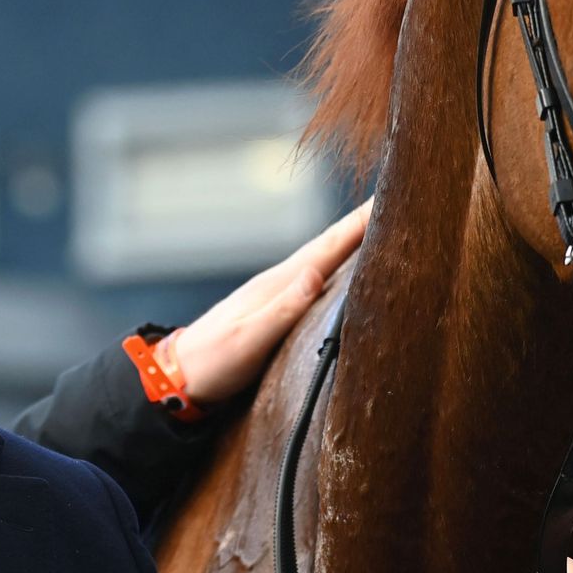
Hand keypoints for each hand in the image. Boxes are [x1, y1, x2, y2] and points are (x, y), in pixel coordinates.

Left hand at [161, 200, 369, 402]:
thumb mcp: (249, 340)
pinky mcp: (274, 306)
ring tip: (377, 219)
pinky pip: (314, 274)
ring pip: (322, 256)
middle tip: (394, 195)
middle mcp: (280, 281)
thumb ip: (282, 309)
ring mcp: (276, 291)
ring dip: (350, 237)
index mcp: (278, 284)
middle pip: (328, 244)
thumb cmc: (214, 362)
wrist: (178, 376)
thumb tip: (315, 274)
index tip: (388, 196)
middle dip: (361, 220)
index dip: (359, 223)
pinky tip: (342, 262)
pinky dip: (334, 261)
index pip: (327, 247)